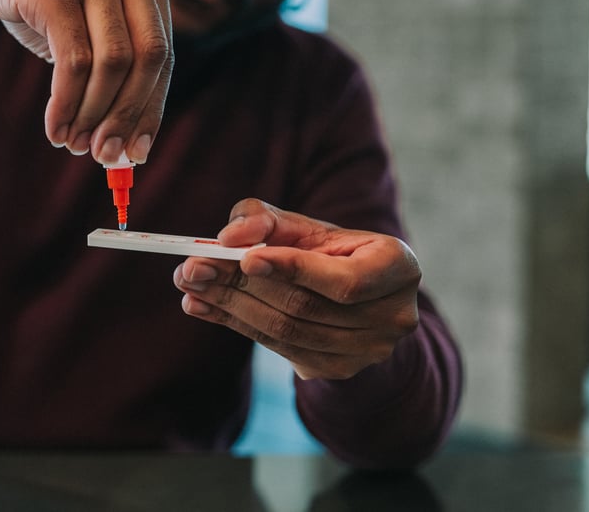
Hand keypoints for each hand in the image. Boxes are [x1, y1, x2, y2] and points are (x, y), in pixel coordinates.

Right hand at [0, 0, 172, 163]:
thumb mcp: (84, 20)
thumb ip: (113, 66)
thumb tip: (127, 145)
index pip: (163, 52)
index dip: (151, 108)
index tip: (137, 153)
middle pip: (148, 57)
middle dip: (127, 116)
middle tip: (105, 156)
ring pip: (111, 63)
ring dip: (93, 115)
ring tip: (73, 143)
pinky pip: (71, 61)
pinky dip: (65, 104)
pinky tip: (55, 127)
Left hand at [172, 199, 421, 379]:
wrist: (348, 292)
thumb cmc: (325, 249)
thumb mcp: (301, 224)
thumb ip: (264, 219)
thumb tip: (229, 238)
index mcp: (398, 267)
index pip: (346, 280)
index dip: (295, 269)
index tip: (244, 258)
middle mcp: (394, 315)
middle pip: (306, 307)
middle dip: (241, 285)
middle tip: (192, 269)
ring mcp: (368, 351)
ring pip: (287, 332)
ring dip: (229, 307)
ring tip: (190, 285)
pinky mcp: (337, 369)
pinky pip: (278, 348)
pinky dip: (236, 324)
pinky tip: (203, 306)